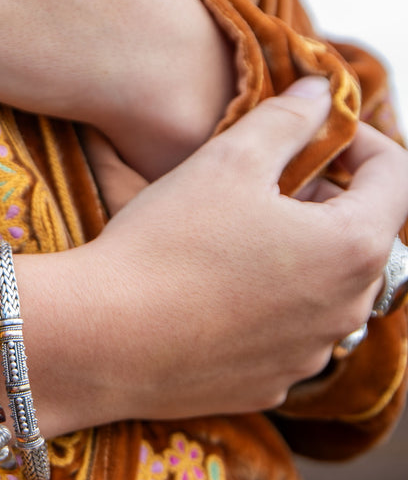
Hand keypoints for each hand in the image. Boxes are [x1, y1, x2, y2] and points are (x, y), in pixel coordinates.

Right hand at [68, 77, 407, 422]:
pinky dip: (264, 310)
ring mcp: (307, 355)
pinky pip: (284, 337)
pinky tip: (211, 295)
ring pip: (322, 291)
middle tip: (265, 184)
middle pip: (359, 238)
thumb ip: (285, 120)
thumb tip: (321, 92)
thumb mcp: (226, 161)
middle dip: (324, 203)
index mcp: (352, 246)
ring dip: (295, 258)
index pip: (395, 177)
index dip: (361, 141)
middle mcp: (346, 310)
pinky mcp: (266, 386)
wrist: (100, 338)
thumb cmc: (166, 244)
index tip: (318, 132)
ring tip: (233, 240)